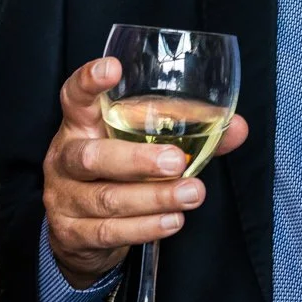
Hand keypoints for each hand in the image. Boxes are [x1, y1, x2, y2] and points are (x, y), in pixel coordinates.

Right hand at [43, 56, 249, 289]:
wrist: (77, 233)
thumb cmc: (115, 174)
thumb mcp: (140, 146)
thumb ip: (187, 133)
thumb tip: (237, 127)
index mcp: (80, 126)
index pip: (74, 97)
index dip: (89, 82)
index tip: (113, 68)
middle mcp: (65, 159)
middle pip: (90, 156)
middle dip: (136, 160)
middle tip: (176, 161)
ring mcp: (64, 198)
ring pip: (106, 198)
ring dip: (154, 198)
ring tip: (192, 193)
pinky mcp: (71, 233)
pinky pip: (109, 231)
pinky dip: (145, 227)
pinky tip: (172, 220)